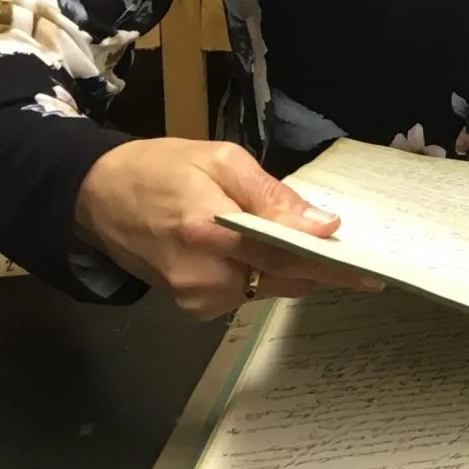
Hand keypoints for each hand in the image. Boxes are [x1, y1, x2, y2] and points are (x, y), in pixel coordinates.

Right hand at [74, 137, 380, 318]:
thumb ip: (273, 197)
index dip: (333, 268)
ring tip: (269, 230)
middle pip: (285, 280)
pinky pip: (246, 291)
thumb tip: (323, 226)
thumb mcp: (222, 161)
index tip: (372, 275)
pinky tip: (244, 245)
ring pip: (268, 287)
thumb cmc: (160, 168)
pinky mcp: (192, 308)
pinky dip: (257, 271)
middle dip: (310, 260)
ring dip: (281, 264)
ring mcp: (196, 299)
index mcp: (209, 233)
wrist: (96, 197)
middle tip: (326, 235)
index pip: (288, 259)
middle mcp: (203, 277)